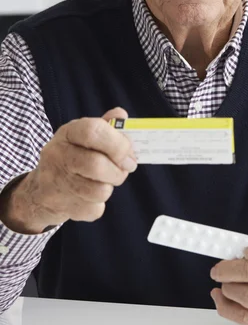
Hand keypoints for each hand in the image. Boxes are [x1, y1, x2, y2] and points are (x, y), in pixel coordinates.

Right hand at [1, 107, 135, 233]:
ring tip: (103, 182)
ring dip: (109, 187)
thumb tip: (122, 115)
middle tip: (124, 170)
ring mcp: (56, 182)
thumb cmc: (72, 157)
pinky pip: (94, 209)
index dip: (118, 143)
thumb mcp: (84, 136)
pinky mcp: (60, 206)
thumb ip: (106, 126)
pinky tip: (88, 197)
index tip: (129, 153)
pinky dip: (98, 205)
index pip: (93, 131)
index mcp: (68, 133)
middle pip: (96, 165)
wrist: (41, 190)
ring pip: (99, 191)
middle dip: (118, 171)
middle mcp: (58, 155)